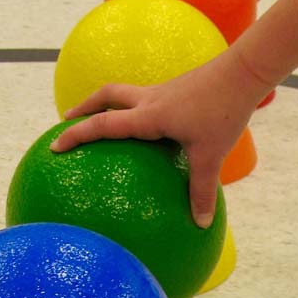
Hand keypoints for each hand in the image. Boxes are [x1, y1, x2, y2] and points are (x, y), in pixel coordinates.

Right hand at [50, 49, 273, 227]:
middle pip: (104, 97)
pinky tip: (144, 125)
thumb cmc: (224, 112)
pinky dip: (132, 109)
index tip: (54, 145)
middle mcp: (149, 99)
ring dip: (105, 104)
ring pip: (122, 93)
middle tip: (67, 122)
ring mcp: (161, 91)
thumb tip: (200, 224)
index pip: (102, 124)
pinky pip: (144, 98)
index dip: (76, 134)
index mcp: (149, 116)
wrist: (243, 72)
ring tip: (98, 119)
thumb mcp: (211, 156)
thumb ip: (201, 190)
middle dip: (83, 109)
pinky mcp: (175, 89)